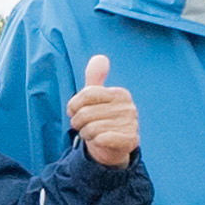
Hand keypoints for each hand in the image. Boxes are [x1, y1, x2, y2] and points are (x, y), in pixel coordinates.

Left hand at [65, 51, 139, 169]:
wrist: (112, 146)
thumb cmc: (101, 119)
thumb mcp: (96, 97)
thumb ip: (95, 78)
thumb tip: (100, 58)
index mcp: (120, 93)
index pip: (87, 94)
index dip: (73, 104)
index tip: (72, 111)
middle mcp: (128, 107)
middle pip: (85, 113)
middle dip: (78, 122)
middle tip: (82, 125)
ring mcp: (131, 124)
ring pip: (91, 128)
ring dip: (86, 133)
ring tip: (92, 133)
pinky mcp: (130, 140)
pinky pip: (102, 139)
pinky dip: (96, 142)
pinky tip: (100, 141)